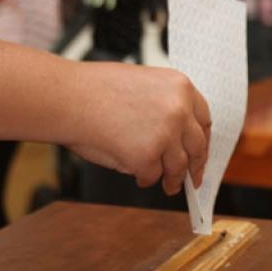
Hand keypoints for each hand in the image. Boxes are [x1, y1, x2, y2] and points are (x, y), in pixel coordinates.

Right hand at [66, 63, 211, 194]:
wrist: (67, 97)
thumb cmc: (95, 90)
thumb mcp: (144, 84)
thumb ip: (166, 105)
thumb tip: (178, 138)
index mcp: (181, 87)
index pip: (204, 119)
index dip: (203, 139)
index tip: (201, 151)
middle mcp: (180, 109)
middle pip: (197, 146)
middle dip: (196, 165)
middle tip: (194, 178)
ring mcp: (166, 134)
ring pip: (178, 166)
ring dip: (173, 178)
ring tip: (168, 185)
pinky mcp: (148, 155)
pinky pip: (152, 175)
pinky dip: (146, 178)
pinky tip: (138, 176)